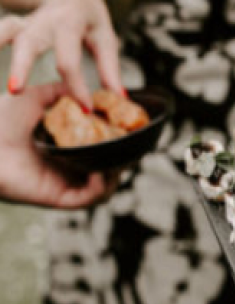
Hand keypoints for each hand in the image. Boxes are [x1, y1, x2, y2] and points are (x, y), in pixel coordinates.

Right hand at [0, 0, 122, 108]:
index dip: (77, 86)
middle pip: (29, 42)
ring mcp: (26, 21)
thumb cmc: (89, 19)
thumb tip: (119, 97)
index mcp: (69, 23)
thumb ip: (109, 67)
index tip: (86, 109)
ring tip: (3, 81)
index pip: (69, 59)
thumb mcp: (104, 37)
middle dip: (21, 65)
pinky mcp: (16, 25)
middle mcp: (44, 20)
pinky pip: (2, 31)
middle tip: (15, 91)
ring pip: (7, 30)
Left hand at [0, 83, 120, 208]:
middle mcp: (68, 168)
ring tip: (122, 154)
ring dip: (118, 170)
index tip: (128, 126)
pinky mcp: (63, 198)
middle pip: (109, 167)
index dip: (117, 139)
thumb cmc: (0, 120)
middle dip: (125, 155)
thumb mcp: (35, 97)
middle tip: (134, 141)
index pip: (100, 147)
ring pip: (106, 184)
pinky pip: (94, 196)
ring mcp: (67, 184)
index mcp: (64, 148)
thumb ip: (59, 90)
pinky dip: (104, 183)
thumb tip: (82, 85)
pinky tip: (105, 166)